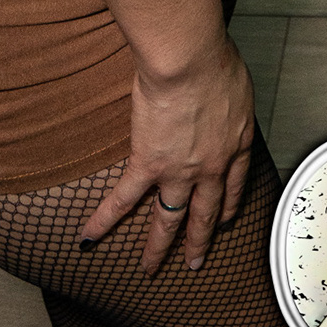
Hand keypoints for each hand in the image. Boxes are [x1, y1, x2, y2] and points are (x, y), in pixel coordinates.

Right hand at [78, 0, 255, 273]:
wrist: (191, 59)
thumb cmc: (215, 57)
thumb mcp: (236, 81)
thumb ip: (229, 98)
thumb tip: (224, 92)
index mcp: (235, 143)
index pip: (234, 185)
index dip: (227, 206)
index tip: (223, 219)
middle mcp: (211, 166)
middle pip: (205, 213)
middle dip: (199, 242)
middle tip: (194, 264)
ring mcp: (179, 170)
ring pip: (168, 219)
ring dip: (158, 247)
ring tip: (149, 269)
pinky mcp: (148, 164)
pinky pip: (123, 198)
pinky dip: (105, 220)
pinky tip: (90, 238)